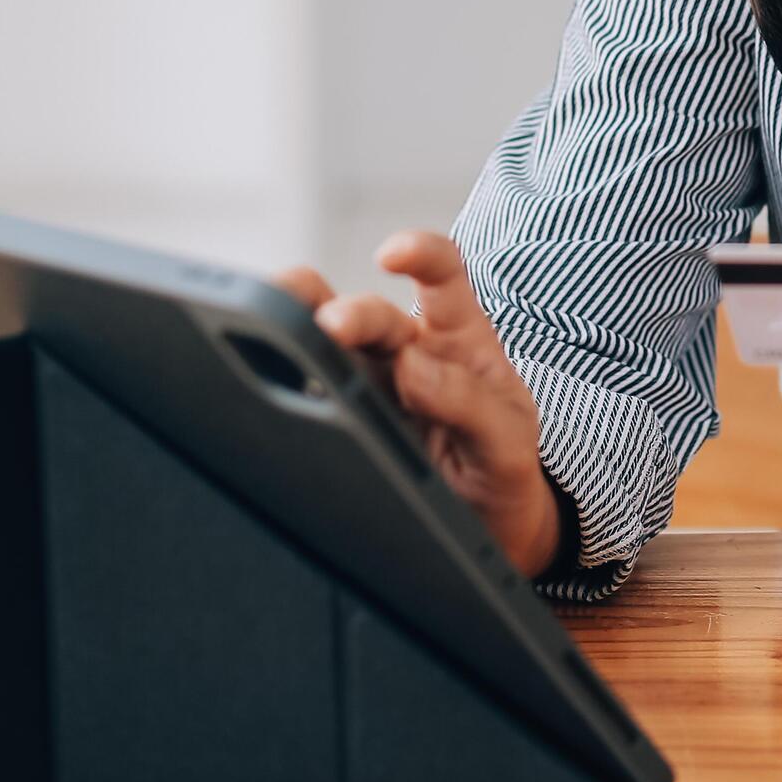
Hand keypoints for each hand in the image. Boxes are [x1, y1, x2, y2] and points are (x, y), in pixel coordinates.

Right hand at [275, 232, 563, 578]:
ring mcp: (371, 388)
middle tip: (331, 325)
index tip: (392, 254)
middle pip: (372, 316)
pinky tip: (275, 384)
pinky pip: (310, 396)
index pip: (442, 275)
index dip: (420, 253)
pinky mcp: (344, 423)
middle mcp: (409, 353)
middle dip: (351, 313)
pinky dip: (287, 382)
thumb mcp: (507, 436)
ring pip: (326, 344)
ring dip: (300, 330)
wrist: (487, 528)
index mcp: (459, 339)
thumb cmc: (501, 464)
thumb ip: (467, 400)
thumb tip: (411, 366)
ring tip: (277, 327)